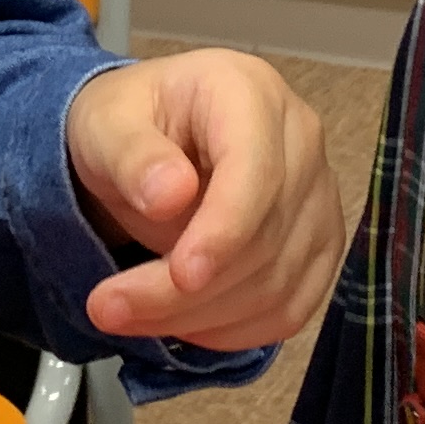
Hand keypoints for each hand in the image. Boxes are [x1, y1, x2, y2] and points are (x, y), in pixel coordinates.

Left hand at [62, 47, 339, 348]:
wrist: (150, 138)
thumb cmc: (128, 123)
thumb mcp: (105, 125)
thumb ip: (132, 155)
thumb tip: (170, 195)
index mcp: (249, 93)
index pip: (257, 172)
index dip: (224, 231)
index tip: (181, 276)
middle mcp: (300, 139)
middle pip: (266, 237)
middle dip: (188, 291)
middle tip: (110, 309)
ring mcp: (318, 194)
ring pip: (278, 282)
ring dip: (202, 317)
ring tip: (128, 317)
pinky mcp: (319, 243)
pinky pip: (292, 306)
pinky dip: (236, 330)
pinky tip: (183, 325)